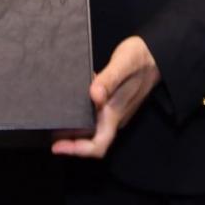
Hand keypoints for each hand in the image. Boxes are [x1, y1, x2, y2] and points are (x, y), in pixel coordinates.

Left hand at [51, 36, 159, 158]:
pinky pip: (94, 116)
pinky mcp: (111, 103)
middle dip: (70, 142)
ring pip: (92, 129)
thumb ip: (108, 80)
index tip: (56, 146)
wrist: (156, 54)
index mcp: (115, 112)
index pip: (98, 145)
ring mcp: (113, 111)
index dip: (77, 150)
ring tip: (53, 119)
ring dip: (74, 129)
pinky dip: (79, 115)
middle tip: (48, 131)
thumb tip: (94, 96)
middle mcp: (114, 117)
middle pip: (91, 141)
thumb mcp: (123, 64)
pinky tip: (68, 103)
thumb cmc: (140, 58)